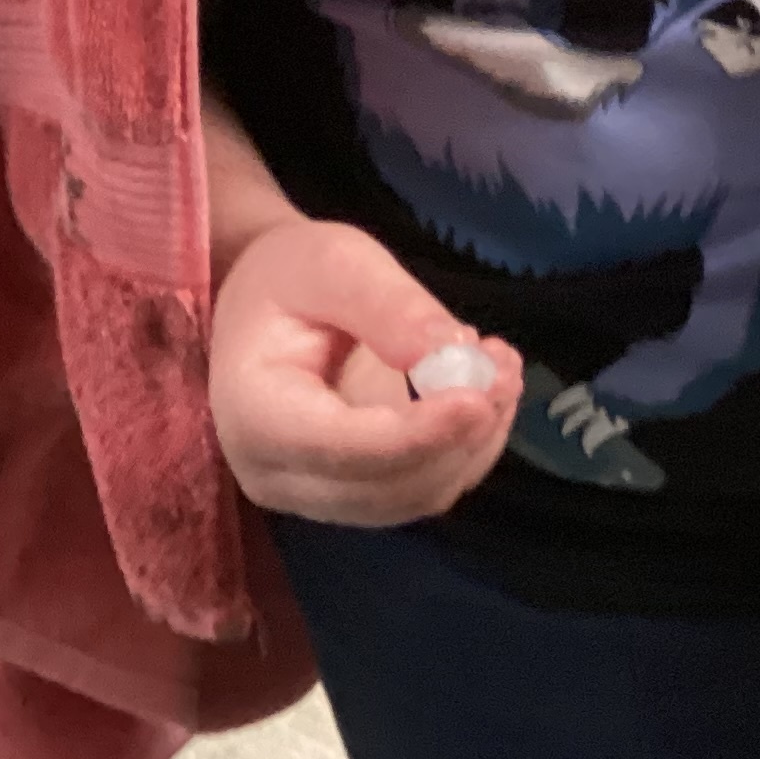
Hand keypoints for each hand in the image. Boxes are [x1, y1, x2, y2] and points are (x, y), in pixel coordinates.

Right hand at [208, 215, 522, 525]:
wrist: (267, 307)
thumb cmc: (288, 276)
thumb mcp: (333, 262)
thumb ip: (387, 305)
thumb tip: (452, 355)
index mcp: (255, 414)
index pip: (341, 448)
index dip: (417, 434)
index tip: (478, 399)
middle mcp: (278, 474)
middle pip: (387, 486)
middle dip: (458, 434)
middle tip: (504, 365)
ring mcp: (317, 494)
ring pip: (416, 496)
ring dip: (474, 441)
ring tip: (500, 367)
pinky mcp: (356, 493)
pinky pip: (426, 489)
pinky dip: (468, 447)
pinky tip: (485, 392)